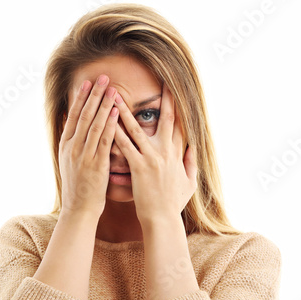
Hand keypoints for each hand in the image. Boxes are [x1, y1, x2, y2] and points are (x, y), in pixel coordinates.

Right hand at [59, 74, 118, 217]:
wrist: (78, 210)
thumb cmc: (78, 186)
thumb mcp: (68, 161)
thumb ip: (71, 141)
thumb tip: (69, 121)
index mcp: (65, 145)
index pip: (73, 116)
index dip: (81, 98)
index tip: (88, 82)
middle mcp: (72, 148)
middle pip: (84, 116)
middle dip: (94, 95)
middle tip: (103, 77)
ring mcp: (83, 156)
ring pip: (94, 125)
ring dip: (103, 105)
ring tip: (111, 88)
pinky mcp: (96, 165)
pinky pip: (104, 141)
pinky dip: (110, 125)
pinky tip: (116, 112)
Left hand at [113, 83, 197, 226]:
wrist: (162, 219)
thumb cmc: (173, 202)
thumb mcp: (189, 182)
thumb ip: (190, 162)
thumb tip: (193, 147)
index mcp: (177, 153)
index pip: (179, 123)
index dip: (177, 105)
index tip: (173, 90)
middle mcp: (165, 152)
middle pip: (164, 119)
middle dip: (161, 98)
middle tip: (157, 78)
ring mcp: (151, 158)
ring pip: (136, 129)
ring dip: (125, 110)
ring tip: (116, 95)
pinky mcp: (137, 167)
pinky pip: (124, 145)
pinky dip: (115, 132)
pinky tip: (107, 121)